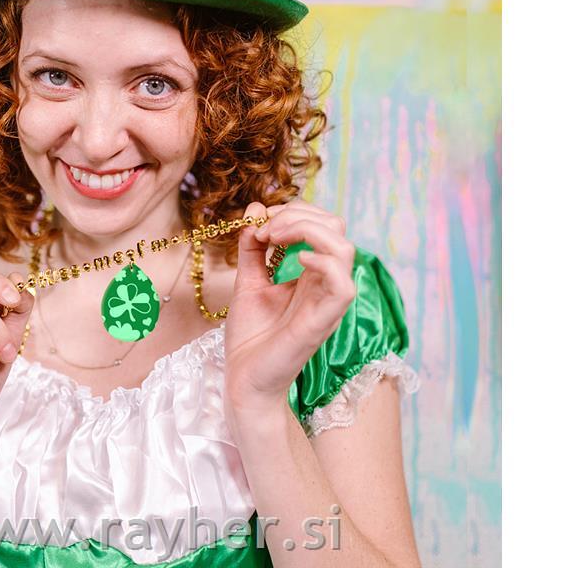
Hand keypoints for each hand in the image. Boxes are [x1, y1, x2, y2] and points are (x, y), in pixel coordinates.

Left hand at [224, 200, 356, 413]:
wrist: (243, 379)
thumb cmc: (250, 337)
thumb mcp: (248, 281)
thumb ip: (253, 247)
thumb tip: (256, 208)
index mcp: (312, 274)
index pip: (323, 224)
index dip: (293, 211)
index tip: (259, 222)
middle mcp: (324, 284)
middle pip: (336, 228)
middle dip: (298, 215)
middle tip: (265, 231)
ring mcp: (326, 302)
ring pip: (344, 249)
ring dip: (306, 231)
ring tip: (274, 240)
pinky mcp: (323, 321)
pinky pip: (343, 285)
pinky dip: (322, 262)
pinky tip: (294, 261)